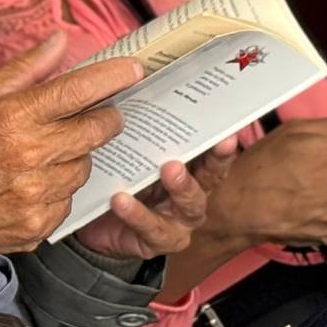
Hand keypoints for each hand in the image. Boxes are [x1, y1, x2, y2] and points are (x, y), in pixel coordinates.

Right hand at [0, 42, 138, 256]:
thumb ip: (24, 69)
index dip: (110, 78)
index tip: (133, 69)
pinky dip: (58, 190)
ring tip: (45, 155)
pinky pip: (68, 199)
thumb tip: (59, 41)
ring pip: (84, 167)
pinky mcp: (39, 223)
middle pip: (95, 130)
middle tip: (100, 114)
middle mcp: (29, 154)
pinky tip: (32, 184)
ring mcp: (36, 193)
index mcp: (13, 116)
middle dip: (105, 118)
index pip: (75, 91)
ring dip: (74, 157)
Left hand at [72, 138, 237, 261]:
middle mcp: (191, 195)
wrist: (97, 223)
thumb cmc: (120, 179)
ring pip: (189, 205)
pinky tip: (120, 200)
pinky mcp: (157, 241)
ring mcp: (178, 221)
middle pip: (210, 177)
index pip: (212, 152)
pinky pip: (151, 228)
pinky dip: (136, 214)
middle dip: (212, 161)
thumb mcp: (132, 154)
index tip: (229, 129)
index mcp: (189, 168)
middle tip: (199, 142)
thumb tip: (138, 85)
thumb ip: (142, 130)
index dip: (222, 142)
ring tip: (167, 170)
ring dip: (181, 186)